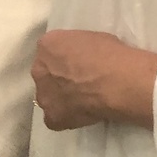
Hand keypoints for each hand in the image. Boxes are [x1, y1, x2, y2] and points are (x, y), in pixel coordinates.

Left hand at [31, 30, 156, 131]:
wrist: (117, 83)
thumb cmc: (110, 55)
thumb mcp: (91, 38)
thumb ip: (77, 49)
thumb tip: (80, 57)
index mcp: (47, 45)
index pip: (50, 51)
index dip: (64, 59)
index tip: (77, 64)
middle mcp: (39, 70)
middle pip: (45, 74)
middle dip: (58, 78)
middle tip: (78, 83)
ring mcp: (43, 96)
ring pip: (48, 96)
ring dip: (60, 98)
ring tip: (82, 100)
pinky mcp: (52, 117)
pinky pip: (55, 118)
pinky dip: (66, 117)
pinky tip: (82, 114)